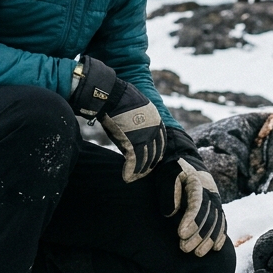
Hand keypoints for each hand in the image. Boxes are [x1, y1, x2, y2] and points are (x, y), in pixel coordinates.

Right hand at [69, 56, 165, 181]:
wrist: (111, 95)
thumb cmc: (121, 100)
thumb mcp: (140, 108)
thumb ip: (144, 122)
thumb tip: (140, 130)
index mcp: (157, 121)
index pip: (161, 143)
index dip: (156, 153)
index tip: (153, 160)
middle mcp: (154, 130)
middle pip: (155, 153)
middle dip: (150, 164)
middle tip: (145, 172)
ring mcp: (144, 137)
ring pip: (146, 159)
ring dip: (141, 170)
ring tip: (135, 177)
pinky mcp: (132, 142)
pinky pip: (134, 161)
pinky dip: (131, 171)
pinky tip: (127, 176)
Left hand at [161, 127, 226, 255]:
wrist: (185, 163)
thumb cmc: (172, 171)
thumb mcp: (167, 176)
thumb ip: (169, 192)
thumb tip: (171, 212)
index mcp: (197, 183)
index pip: (196, 203)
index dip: (190, 219)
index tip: (180, 233)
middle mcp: (210, 192)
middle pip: (207, 216)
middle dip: (197, 234)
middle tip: (184, 248)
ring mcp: (215, 200)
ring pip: (216, 222)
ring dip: (208, 239)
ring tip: (197, 254)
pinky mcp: (216, 207)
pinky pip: (222, 222)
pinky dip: (219, 235)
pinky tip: (215, 248)